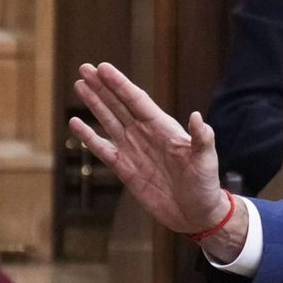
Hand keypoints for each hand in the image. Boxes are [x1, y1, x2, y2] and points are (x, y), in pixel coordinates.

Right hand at [67, 63, 242, 256]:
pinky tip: (76, 123)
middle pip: (119, 105)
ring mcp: (134, 151)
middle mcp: (146, 135)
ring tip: (80, 85)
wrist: (196, 214)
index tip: (103, 68)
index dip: (120, 85)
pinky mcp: (125, 169)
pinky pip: (103, 149)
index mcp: (164, 129)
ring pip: (109, 121)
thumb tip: (197, 117)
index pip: (138, 101)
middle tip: (84, 68)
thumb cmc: (205, 185)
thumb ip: (201, 139)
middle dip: (102, 87)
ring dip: (95, 104)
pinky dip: (88, 136)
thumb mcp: (206, 161)